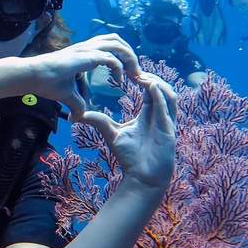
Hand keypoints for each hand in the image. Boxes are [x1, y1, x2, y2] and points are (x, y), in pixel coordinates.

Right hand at [23, 34, 140, 121]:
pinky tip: (119, 81)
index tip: (127, 75)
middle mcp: (87, 47)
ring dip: (129, 58)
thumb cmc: (46, 82)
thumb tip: (77, 117)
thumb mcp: (67, 95)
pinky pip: (110, 58)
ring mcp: (86, 50)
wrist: (33, 76)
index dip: (121, 56)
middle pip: (117, 39)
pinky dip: (119, 68)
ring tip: (133, 74)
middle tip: (136, 72)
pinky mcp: (86, 57)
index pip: (109, 45)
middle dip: (130, 54)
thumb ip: (76, 104)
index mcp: (84, 52)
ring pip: (117, 43)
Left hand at [80, 74, 176, 189]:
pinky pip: (167, 108)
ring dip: (157, 83)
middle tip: (134, 69)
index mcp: (149, 114)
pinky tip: (149, 86)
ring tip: (142, 76)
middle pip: (162, 88)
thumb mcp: (111, 133)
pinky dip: (160, 95)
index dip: (142, 78)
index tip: (128, 71)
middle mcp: (160, 115)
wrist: (141, 178)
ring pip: (169, 95)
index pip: (150, 90)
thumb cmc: (130, 157)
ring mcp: (167, 122)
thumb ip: (98, 121)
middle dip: (150, 76)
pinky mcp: (169, 129)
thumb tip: (77, 115)